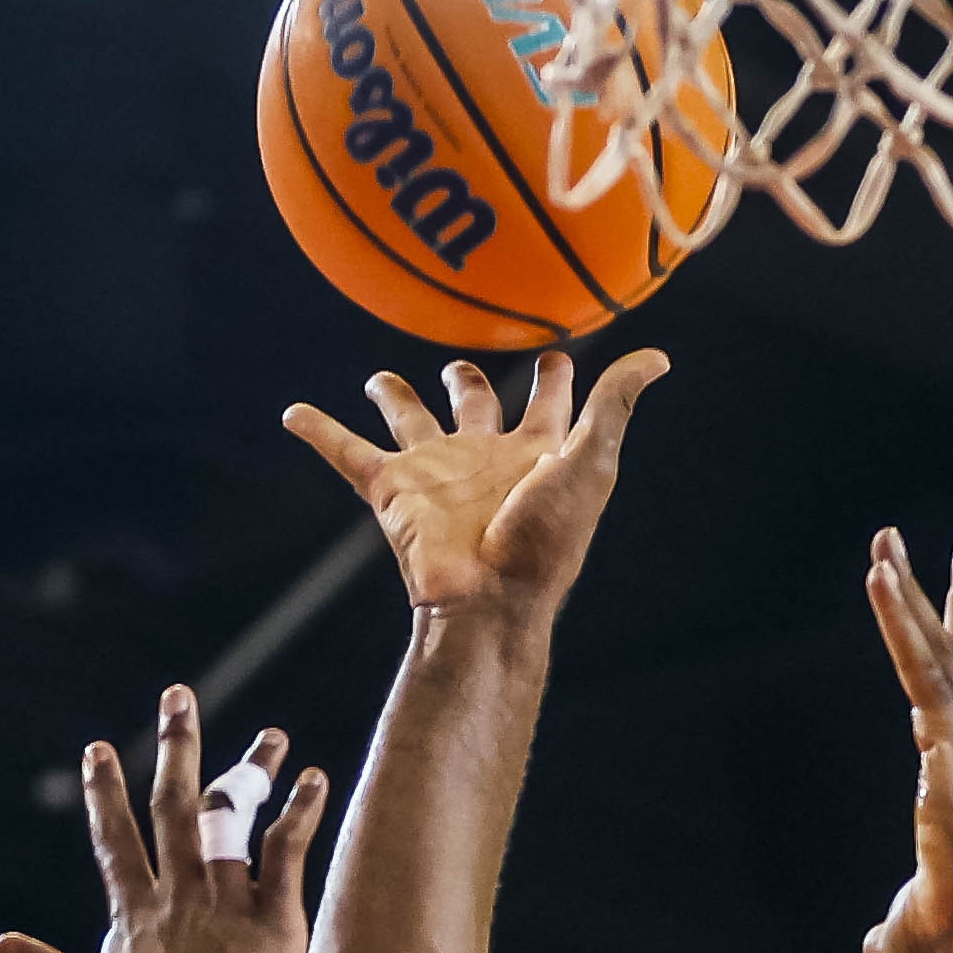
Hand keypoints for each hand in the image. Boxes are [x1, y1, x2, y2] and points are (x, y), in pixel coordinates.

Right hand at [0, 692, 328, 952]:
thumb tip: (0, 946)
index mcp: (130, 915)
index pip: (115, 841)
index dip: (104, 793)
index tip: (97, 750)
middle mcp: (175, 895)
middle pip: (174, 806)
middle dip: (177, 747)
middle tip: (180, 697)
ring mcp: (223, 903)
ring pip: (236, 820)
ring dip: (251, 772)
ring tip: (270, 736)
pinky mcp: (270, 922)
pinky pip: (286, 854)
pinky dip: (299, 813)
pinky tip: (312, 779)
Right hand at [281, 350, 667, 616]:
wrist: (490, 599)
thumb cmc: (548, 539)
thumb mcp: (590, 461)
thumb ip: (613, 405)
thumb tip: (658, 358)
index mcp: (534, 452)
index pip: (547, 403)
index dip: (553, 377)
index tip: (557, 353)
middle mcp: (483, 458)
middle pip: (472, 406)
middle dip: (466, 381)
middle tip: (458, 362)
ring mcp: (435, 474)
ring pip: (408, 421)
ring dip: (393, 398)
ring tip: (379, 380)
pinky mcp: (393, 492)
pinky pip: (346, 453)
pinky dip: (319, 432)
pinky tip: (293, 413)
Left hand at [860, 526, 952, 952]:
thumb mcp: (908, 928)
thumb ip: (895, 926)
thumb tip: (878, 949)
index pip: (952, 694)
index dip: (939, 644)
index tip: (929, 604)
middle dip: (935, 594)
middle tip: (904, 538)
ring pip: (931, 658)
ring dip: (905, 603)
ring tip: (880, 550)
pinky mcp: (949, 752)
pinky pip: (920, 677)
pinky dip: (901, 630)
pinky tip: (881, 584)